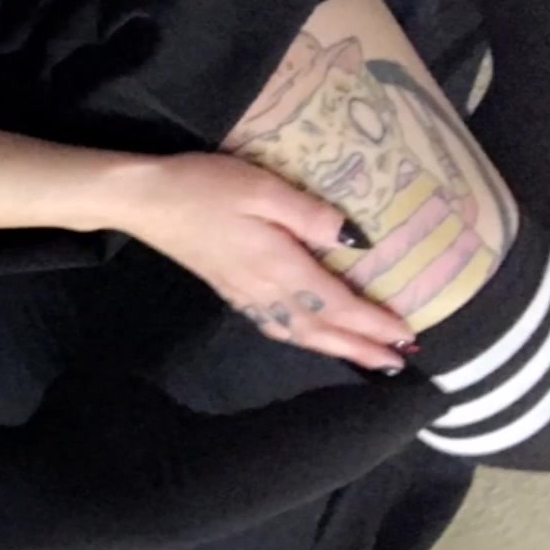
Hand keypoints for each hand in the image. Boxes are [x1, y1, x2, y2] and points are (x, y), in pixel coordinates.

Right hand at [110, 153, 414, 371]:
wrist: (142, 199)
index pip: (335, 304)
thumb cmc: (204, 186)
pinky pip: (274, 326)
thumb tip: (357, 240)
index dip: (372, 323)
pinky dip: (300, 339)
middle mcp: (264, 289)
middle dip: (360, 347)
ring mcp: (243, 293)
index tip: (407, 335)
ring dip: (334, 349)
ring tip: (365, 358)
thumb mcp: (263, 188)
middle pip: (320, 329)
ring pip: (297, 333)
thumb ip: (310, 214)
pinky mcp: (228, 288)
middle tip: (398, 363)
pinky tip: (307, 338)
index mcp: (278, 266)